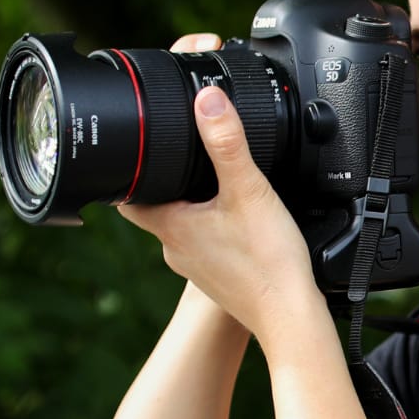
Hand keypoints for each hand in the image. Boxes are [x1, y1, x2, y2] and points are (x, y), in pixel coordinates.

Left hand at [119, 37, 320, 340]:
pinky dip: (215, 228)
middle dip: (168, 180)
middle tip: (188, 157)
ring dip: (194, 205)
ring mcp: (196, 267)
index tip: (141, 146)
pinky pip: (206, 244)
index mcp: (170, 226)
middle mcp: (175, 249)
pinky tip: (241, 222)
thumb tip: (207, 100)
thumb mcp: (249, 190)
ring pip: (182, 225)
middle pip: (155, 206)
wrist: (292, 318)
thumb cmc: (269, 264)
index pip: (125, 192)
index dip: (130, 167)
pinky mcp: (218, 278)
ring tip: (220, 186)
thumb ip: (228, 142)